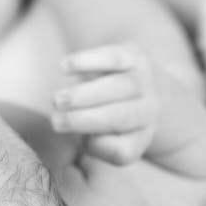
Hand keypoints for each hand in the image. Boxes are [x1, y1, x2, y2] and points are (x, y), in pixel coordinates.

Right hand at [52, 43, 161, 164]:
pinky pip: (114, 58)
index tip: (81, 144)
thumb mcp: (101, 139)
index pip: (123, 150)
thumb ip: (92, 143)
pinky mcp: (135, 55)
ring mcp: (145, 81)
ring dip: (84, 94)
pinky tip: (64, 67)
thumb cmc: (107, 120)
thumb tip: (77, 136)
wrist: (141, 84)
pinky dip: (88, 61)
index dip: (100, 147)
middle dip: (84, 120)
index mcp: (141, 137)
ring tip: (57, 100)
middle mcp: (149, 110)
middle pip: (120, 116)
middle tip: (55, 121)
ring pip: (119, 87)